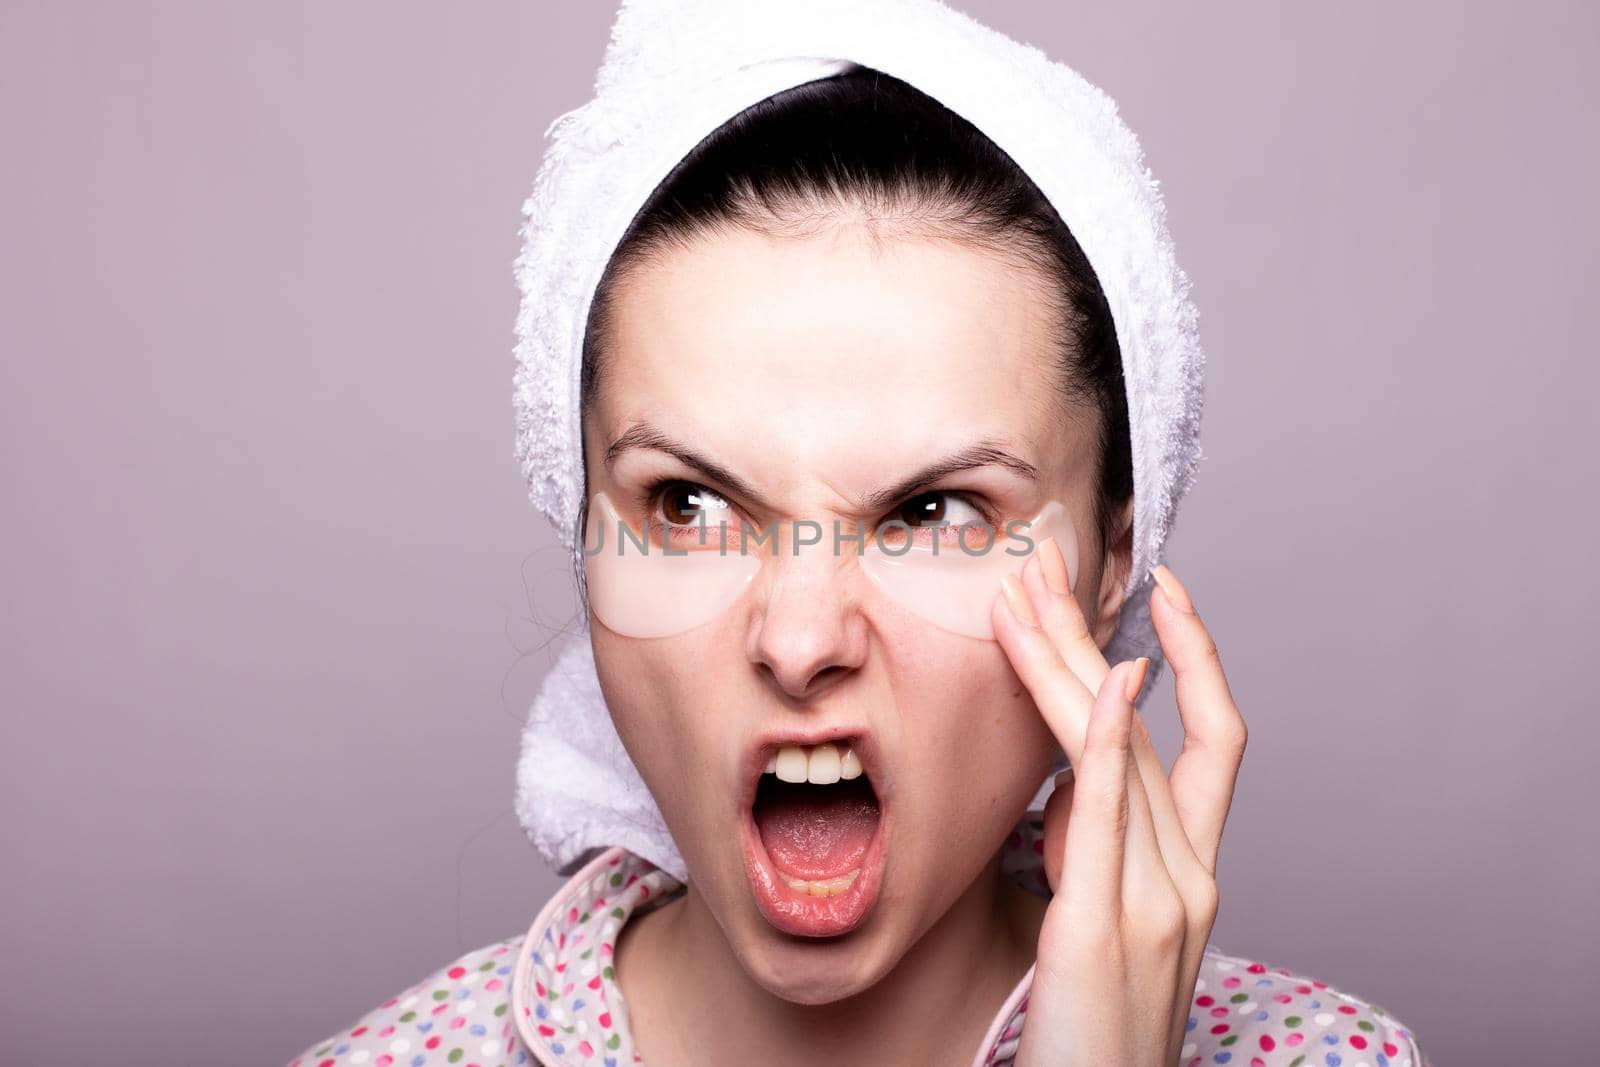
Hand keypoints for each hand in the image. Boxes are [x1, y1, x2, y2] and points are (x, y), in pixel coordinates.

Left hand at [992, 542, 1246, 1066]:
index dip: (1198, 657)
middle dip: (1099, 632)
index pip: (1212, 739)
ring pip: (1120, 750)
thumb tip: (1072, 775)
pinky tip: (1101, 679)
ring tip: (1024, 592)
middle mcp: (1191, 874)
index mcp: (1196, 871)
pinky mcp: (1106, 925)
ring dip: (1069, 661)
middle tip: (1052, 557)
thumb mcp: (1109, 916)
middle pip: (1151, 724)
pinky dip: (1105, 738)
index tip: (1163, 589)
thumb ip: (1101, 843)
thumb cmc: (1097, 1025)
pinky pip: (1110, 813)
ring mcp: (1159, 899)